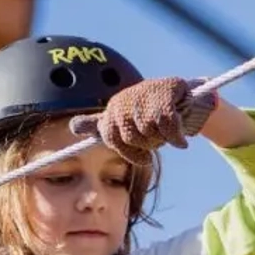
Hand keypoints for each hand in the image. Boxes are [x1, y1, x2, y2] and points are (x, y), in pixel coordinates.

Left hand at [70, 77, 218, 164]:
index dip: (128, 151)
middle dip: (148, 144)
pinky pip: (168, 128)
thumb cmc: (147, 111)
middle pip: (132, 139)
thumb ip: (98, 124)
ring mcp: (143, 98)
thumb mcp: (121, 118)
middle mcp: (124, 102)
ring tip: (167, 130)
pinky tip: (181, 142)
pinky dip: (176, 138)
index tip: (144, 158)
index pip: (111, 137)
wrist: (179, 96)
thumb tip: (73, 126)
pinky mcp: (164, 98)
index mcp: (113, 109)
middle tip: (158, 138)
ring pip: (150, 134)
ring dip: (163, 139)